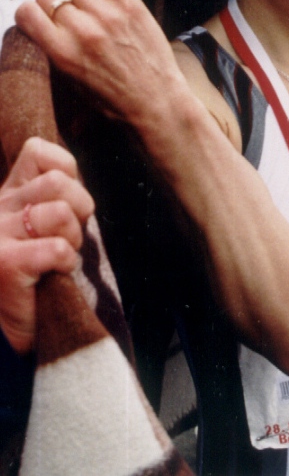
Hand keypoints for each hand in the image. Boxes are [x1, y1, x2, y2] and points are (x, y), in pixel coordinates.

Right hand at [0, 138, 93, 352]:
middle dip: (79, 208)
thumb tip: (76, 182)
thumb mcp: (40, 228)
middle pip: (58, 183)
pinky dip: (65, 262)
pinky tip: (54, 275)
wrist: (2, 336)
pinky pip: (57, 249)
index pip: (38, 153)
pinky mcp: (4, 264)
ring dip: (72, 237)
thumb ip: (53, 199)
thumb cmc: (31, 279)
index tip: (67, 203)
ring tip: (60, 259)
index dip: (66, 172)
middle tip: (69, 238)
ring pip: (61, 212)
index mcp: (6, 196)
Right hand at [15, 0, 186, 124]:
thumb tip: (42, 24)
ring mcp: (106, 14)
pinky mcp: (129, 3)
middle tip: (57, 8)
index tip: (34, 14)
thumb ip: (54, 51)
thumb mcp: (72, 83)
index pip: (26, 13)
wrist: (156, 102)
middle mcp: (80, 30)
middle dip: (47, 0)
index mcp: (62, 52)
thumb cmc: (116, 100)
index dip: (27, 11)